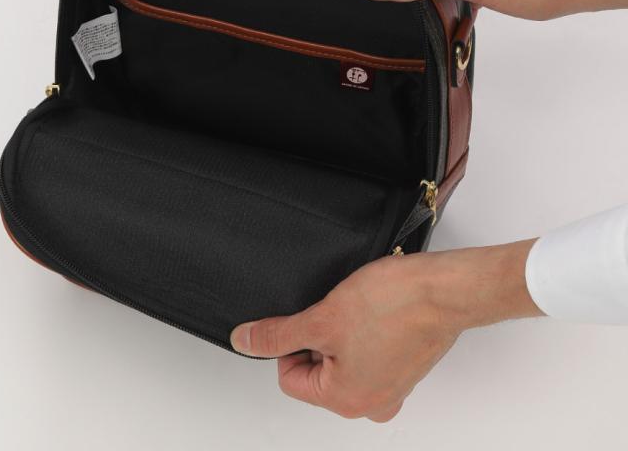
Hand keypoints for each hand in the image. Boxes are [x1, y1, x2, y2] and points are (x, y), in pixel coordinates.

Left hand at [230, 240, 542, 420]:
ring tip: (361, 310)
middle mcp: (371, 403)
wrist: (445, 288)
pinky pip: (368, 350)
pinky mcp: (404, 366)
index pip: (290, 377)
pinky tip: (376, 311)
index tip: (312, 319)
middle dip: (321, 337)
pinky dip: (365, 330)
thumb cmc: (396, 304)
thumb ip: (277, 335)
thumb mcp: (322, 318)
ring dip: (343, 332)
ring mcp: (391, 386)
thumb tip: (245, 342)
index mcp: (346, 400)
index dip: (293, 341)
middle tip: (339, 312)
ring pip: (343, 358)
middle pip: (317, 369)